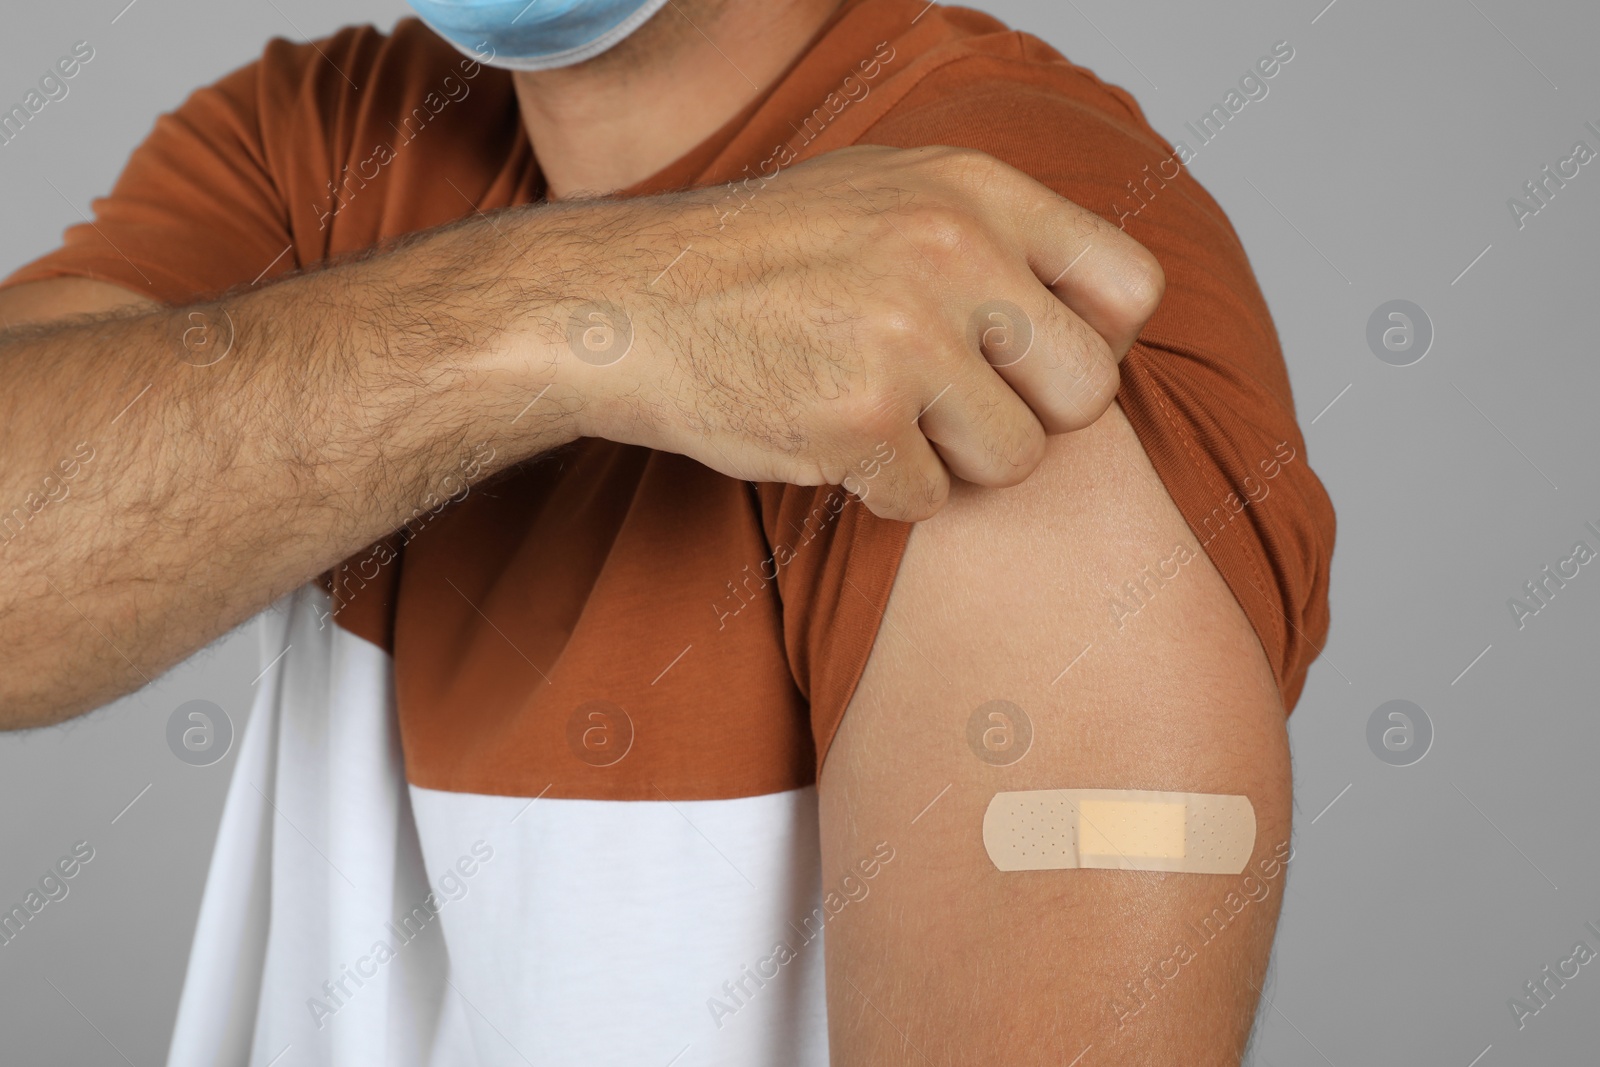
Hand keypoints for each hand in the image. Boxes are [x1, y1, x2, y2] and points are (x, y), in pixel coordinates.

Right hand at [556, 144, 1164, 521]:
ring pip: (1014, 458)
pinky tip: (829, 439)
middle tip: (956, 407)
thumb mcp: (883, 193)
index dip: (1096, 342)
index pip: (1131, 287)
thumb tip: (1098, 312)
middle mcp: (953, 254)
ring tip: (882, 418)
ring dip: (953, 461)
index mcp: (974, 190)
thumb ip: (990, 235)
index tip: (1037, 362)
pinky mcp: (859, 423)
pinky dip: (882, 490)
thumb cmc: (755, 257)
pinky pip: (927, 500)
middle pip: (1087, 390)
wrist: (626, 304)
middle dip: (1029, 416)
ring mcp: (907, 339)